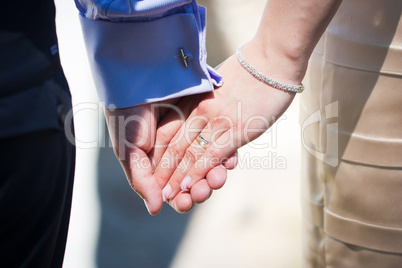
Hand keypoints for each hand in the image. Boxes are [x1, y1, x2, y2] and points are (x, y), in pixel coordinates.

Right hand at [105, 97, 237, 214]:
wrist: (140, 79)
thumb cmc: (128, 117)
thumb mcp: (129, 150)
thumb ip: (142, 180)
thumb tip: (156, 210)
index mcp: (158, 162)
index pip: (173, 187)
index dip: (179, 198)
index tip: (183, 203)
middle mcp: (178, 153)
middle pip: (193, 180)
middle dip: (198, 189)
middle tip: (199, 194)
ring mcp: (194, 140)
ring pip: (209, 167)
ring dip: (213, 176)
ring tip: (215, 178)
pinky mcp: (208, 125)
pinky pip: (222, 145)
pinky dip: (225, 156)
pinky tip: (226, 162)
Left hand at [156, 41, 295, 200]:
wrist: (272, 60)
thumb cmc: (249, 72)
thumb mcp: (218, 85)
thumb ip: (206, 103)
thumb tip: (200, 119)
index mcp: (193, 100)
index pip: (166, 131)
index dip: (156, 154)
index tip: (151, 170)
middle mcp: (200, 111)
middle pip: (173, 146)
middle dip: (162, 171)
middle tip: (154, 191)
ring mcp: (217, 121)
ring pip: (189, 155)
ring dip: (177, 179)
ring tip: (168, 196)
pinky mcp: (236, 130)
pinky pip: (211, 155)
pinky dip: (198, 172)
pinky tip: (189, 186)